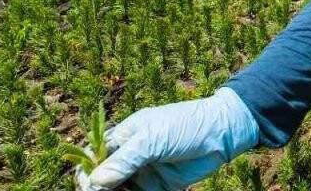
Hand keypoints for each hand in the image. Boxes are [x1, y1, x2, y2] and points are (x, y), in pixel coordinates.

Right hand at [79, 88, 259, 190]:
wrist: (222, 133)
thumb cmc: (185, 125)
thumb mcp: (152, 138)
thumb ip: (125, 160)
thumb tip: (96, 180)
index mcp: (125, 136)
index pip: (95, 155)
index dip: (88, 169)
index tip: (88, 183)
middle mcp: (132, 155)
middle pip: (104, 177)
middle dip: (98, 188)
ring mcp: (144, 172)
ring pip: (119, 190)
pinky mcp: (159, 186)